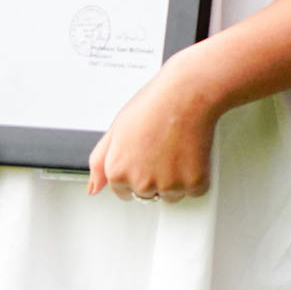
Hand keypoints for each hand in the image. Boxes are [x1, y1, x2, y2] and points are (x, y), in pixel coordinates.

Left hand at [88, 49, 220, 200]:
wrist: (186, 94)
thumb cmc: (153, 106)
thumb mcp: (116, 129)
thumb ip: (100, 162)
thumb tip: (93, 188)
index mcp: (117, 172)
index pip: (123, 191)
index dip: (134, 172)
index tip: (144, 157)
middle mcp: (141, 184)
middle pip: (148, 195)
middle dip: (154, 177)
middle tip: (161, 148)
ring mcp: (169, 185)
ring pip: (172, 195)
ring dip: (176, 180)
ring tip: (176, 148)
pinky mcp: (194, 183)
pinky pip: (195, 190)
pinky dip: (197, 175)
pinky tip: (191, 152)